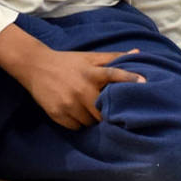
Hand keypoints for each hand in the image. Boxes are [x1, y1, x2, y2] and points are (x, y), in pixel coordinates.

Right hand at [14, 45, 146, 129]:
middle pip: (103, 111)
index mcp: (91, 73)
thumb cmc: (68, 62)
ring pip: (90, 122)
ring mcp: (68, 104)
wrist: (35, 66)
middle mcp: (81, 89)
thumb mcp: (89, 57)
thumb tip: (138, 53)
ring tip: (87, 109)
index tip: (144, 82)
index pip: (114, 74)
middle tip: (107, 110)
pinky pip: (76, 127)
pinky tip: (75, 112)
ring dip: (92, 119)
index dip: (129, 78)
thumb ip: (113, 58)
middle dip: (106, 112)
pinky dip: (78, 123)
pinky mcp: (57, 114)